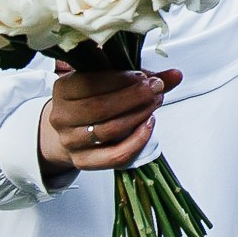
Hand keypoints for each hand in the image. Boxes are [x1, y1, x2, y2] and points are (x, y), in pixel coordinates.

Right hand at [37, 67, 180, 176]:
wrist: (72, 129)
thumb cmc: (93, 98)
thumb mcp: (111, 80)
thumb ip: (141, 76)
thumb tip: (175, 74)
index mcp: (63, 89)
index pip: (90, 83)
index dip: (121, 79)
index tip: (144, 76)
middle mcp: (62, 116)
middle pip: (100, 108)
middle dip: (134, 97)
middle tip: (157, 88)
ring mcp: (71, 141)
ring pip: (109, 130)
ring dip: (138, 115)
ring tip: (155, 103)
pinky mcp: (84, 162)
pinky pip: (114, 155)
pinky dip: (136, 141)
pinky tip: (148, 125)